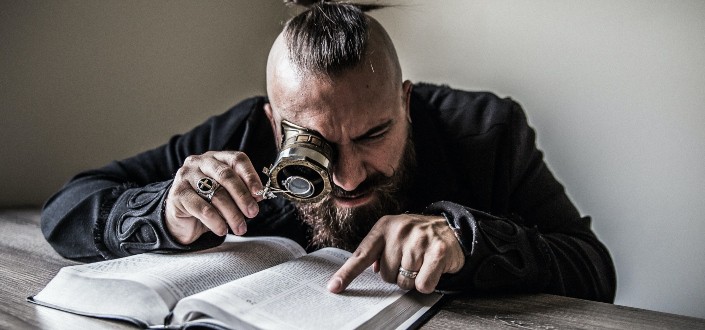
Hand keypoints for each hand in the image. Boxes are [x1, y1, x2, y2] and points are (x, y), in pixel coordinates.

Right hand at [164, 151, 263, 244]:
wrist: (182, 221)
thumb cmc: (209, 204)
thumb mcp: (228, 196)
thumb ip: (242, 192)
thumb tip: (258, 197)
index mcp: (216, 158)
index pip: (237, 159)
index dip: (250, 176)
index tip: (259, 194)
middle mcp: (199, 162)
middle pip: (226, 175)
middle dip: (242, 196)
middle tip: (252, 213)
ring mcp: (186, 176)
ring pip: (215, 193)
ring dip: (232, 213)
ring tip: (240, 227)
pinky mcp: (177, 194)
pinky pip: (202, 208)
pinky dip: (215, 221)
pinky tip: (222, 230)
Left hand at [327, 214, 464, 293]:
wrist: (451, 229)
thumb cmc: (417, 236)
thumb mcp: (394, 235)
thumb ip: (378, 250)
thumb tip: (370, 269)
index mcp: (384, 227)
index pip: (361, 254)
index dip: (347, 273)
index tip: (334, 287)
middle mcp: (400, 231)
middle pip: (385, 275)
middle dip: (397, 274)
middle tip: (409, 261)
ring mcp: (419, 240)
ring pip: (404, 282)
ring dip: (412, 279)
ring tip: (421, 262)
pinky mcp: (437, 251)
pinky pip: (423, 285)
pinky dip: (427, 283)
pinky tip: (432, 269)